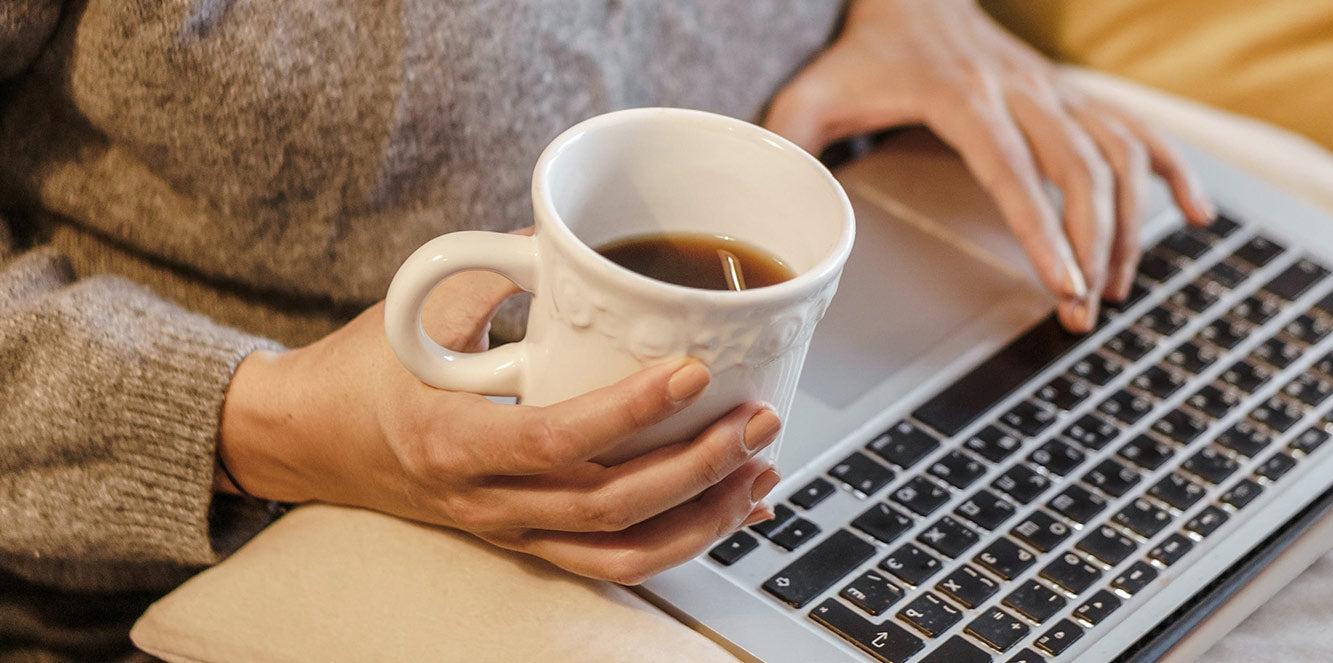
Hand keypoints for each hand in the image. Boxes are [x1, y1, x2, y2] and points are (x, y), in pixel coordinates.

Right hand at [216, 228, 780, 583]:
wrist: (311, 440)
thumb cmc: (364, 370)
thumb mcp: (419, 308)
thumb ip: (497, 269)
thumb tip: (577, 232)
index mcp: (452, 440)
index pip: (556, 441)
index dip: (631, 413)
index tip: (691, 369)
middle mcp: (485, 501)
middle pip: (608, 507)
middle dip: (697, 467)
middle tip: (757, 420)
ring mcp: (509, 530)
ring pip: (620, 552)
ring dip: (701, 517)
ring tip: (759, 470)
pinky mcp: (527, 540)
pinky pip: (611, 559)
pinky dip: (676, 539)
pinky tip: (724, 505)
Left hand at [765, 0, 1213, 330]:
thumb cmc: (865, 51)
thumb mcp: (812, 95)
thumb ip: (794, 148)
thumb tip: (781, 207)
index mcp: (964, 98)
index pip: (1015, 172)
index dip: (1043, 232)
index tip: (1064, 286)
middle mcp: (1022, 91)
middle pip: (1080, 169)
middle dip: (1092, 244)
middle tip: (1087, 309)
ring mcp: (1055, 91)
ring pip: (1117, 154)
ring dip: (1128, 223)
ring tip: (1117, 285)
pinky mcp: (1073, 96)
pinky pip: (1139, 130)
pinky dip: (1173, 171)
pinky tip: (1196, 214)